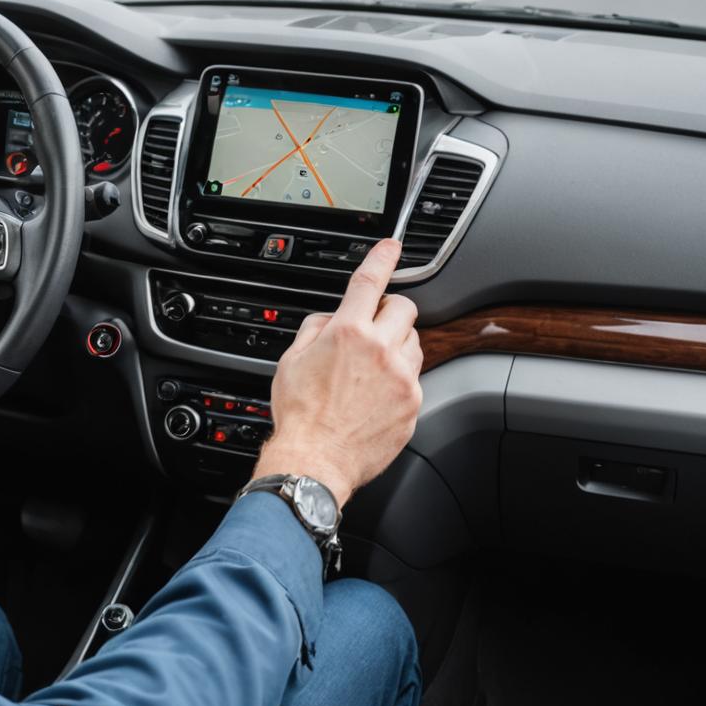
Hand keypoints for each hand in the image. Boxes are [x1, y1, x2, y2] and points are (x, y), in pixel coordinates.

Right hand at [253, 238, 422, 508]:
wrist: (316, 460)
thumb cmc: (300, 415)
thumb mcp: (291, 361)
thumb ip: (314, 329)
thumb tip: (329, 318)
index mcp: (347, 333)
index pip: (370, 282)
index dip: (382, 257)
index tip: (392, 246)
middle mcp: (380, 350)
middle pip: (404, 308)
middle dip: (390, 309)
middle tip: (374, 324)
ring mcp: (402, 378)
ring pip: (414, 342)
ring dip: (397, 343)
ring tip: (372, 366)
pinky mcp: (413, 403)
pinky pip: (414, 377)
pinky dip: (399, 378)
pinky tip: (377, 394)